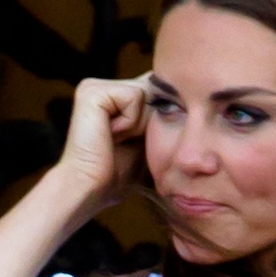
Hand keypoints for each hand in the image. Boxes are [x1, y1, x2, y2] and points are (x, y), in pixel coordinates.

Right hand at [59, 72, 152, 205]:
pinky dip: (130, 121)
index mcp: (110, 98)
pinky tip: (111, 136)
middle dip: (149, 121)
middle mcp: (101, 87)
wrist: (90, 189)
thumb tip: (185, 106)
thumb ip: (158, 121)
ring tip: (116, 140)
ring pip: (144, 91)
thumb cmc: (115, 176)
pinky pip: (133, 96)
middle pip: (151, 88)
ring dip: (139, 124)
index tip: (141, 142)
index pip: (151, 91)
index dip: (158, 116)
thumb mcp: (144, 144)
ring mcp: (94, 87)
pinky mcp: (92, 91)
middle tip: (124, 144)